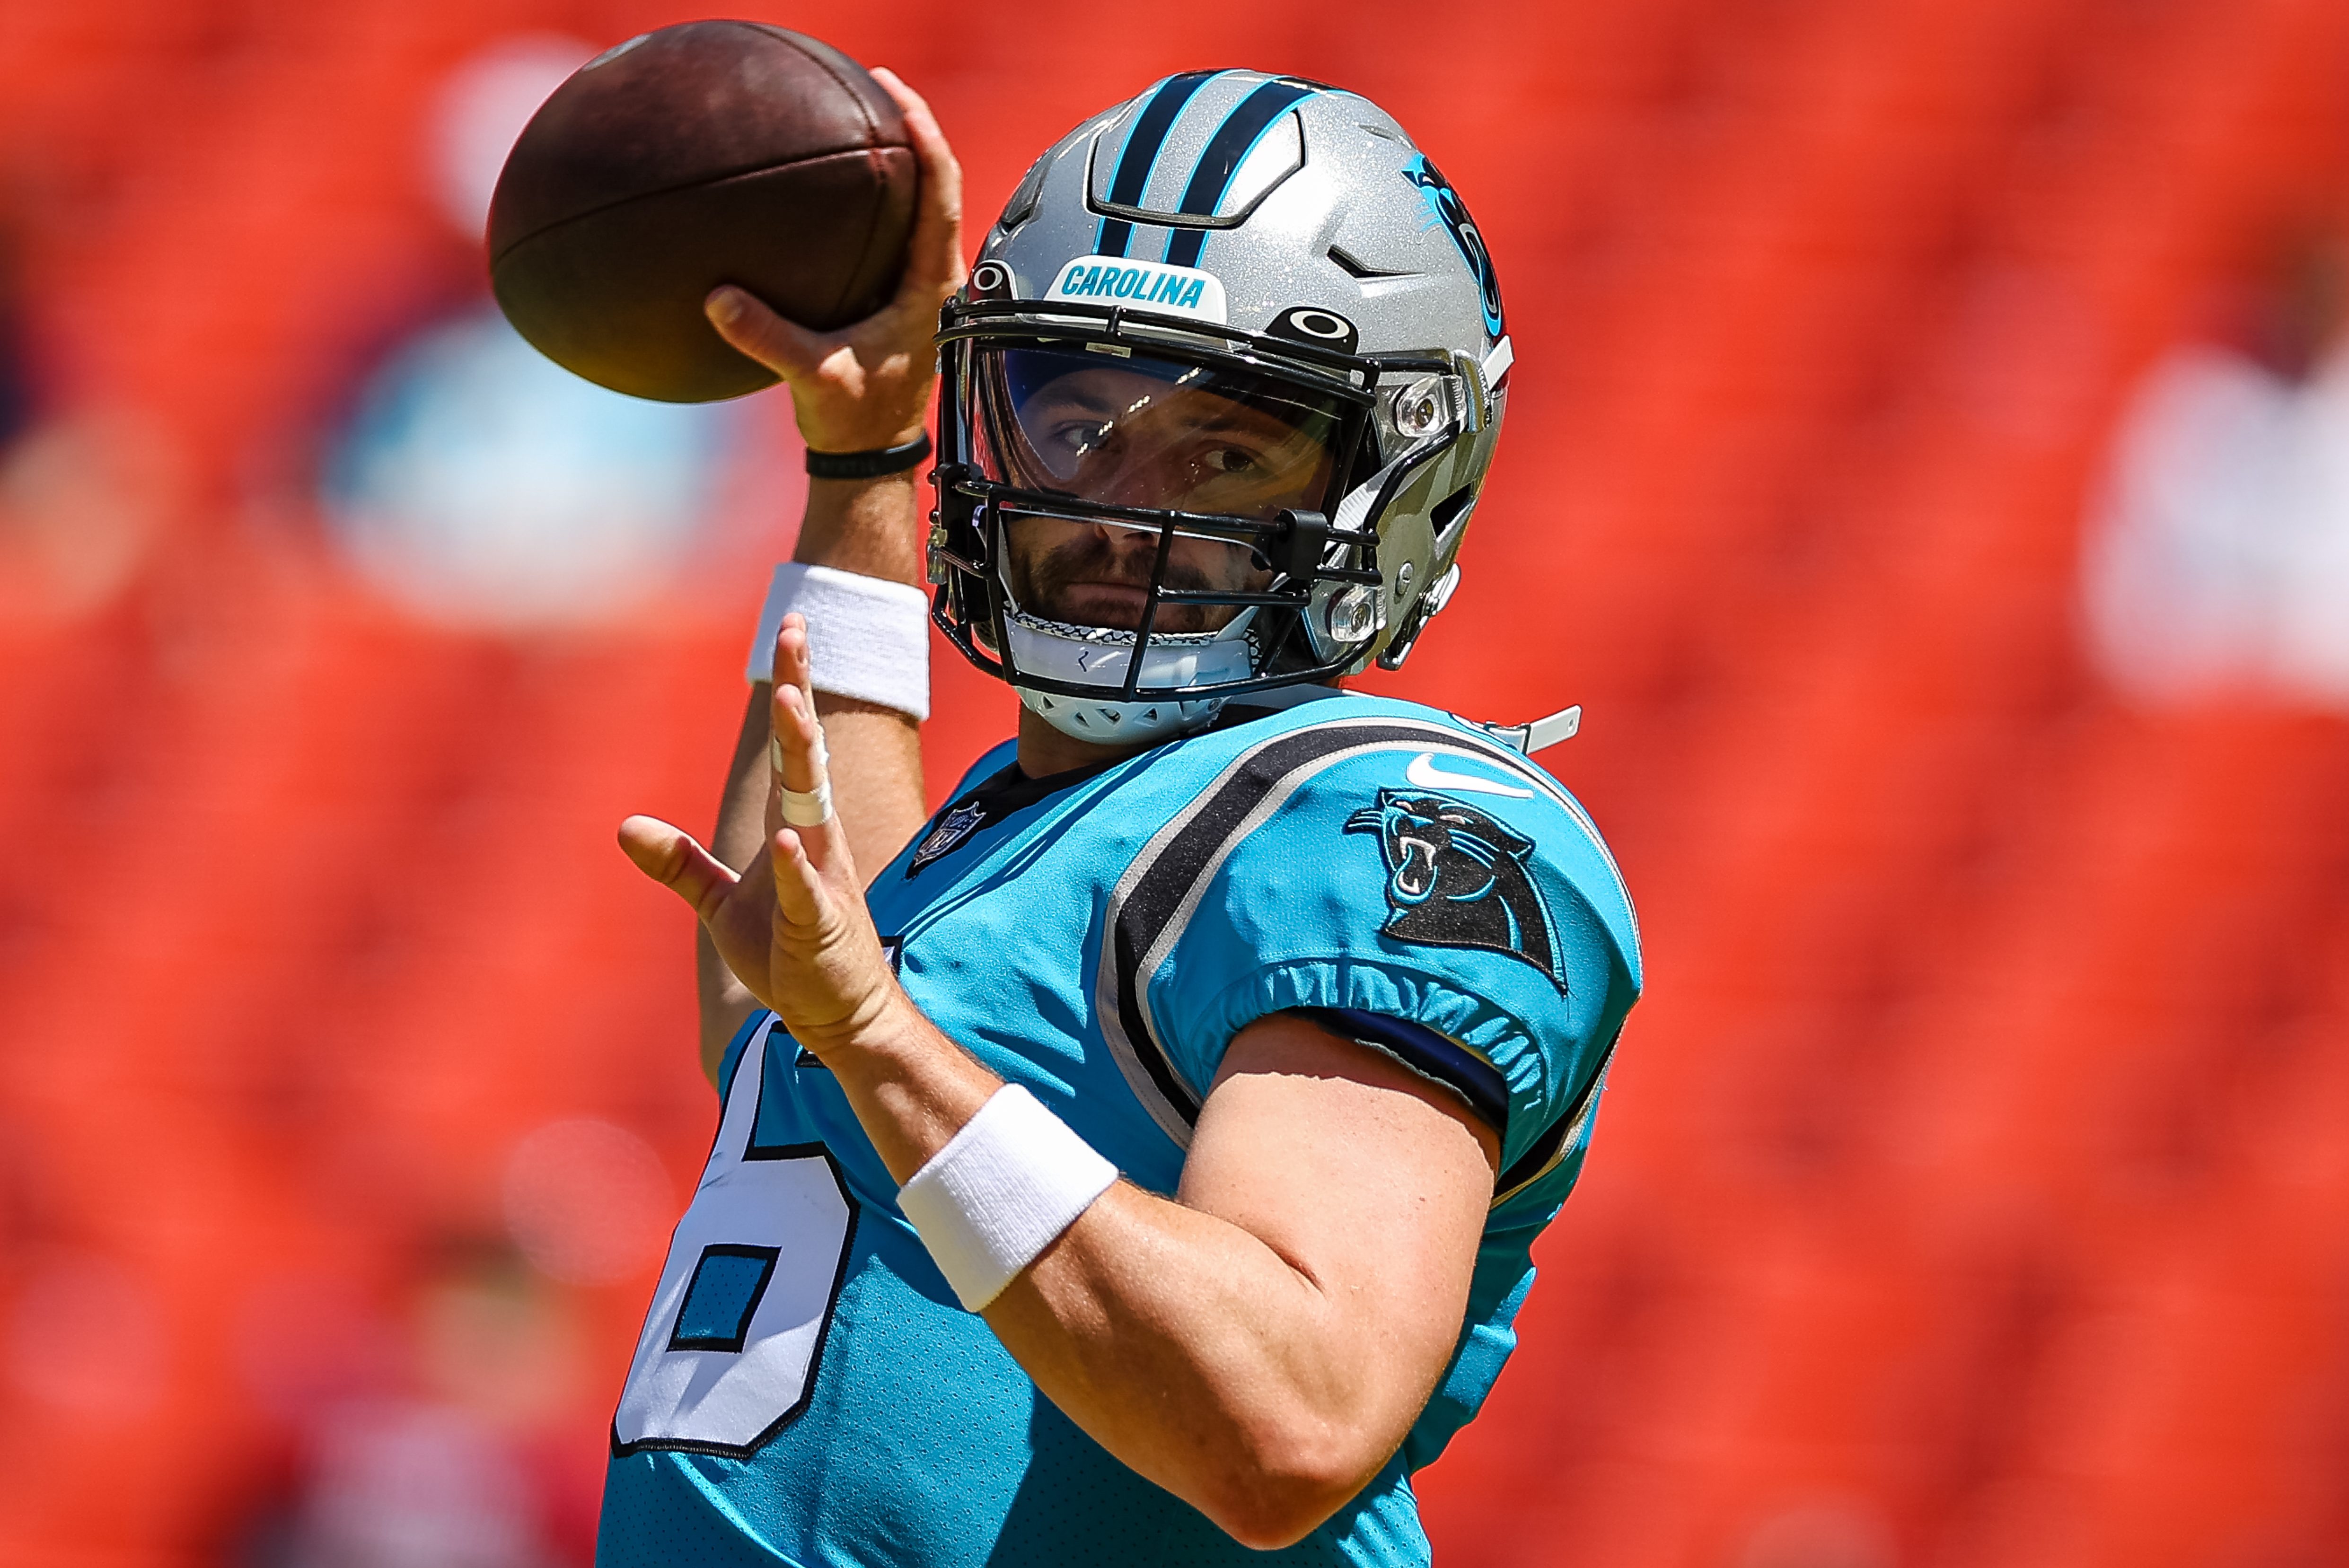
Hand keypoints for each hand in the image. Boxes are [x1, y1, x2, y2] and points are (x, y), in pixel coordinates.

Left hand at [620, 615, 906, 1055]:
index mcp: (795, 826)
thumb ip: (679, 864)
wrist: (838, 1017)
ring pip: (812, 804)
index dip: (789, 686)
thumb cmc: (789, 955)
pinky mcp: (823, 925)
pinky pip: (809, 889)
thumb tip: (625, 827)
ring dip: (802, 755)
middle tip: (796, 632)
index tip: (790, 628)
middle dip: (800, 692)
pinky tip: (790, 839)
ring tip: (789, 707)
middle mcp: (815, 837)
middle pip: (804, 754)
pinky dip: (798, 863)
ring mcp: (823, 877)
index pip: (786, 747)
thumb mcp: (721, 906)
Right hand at [705, 68, 965, 454]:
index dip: (927, 141)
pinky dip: (872, 196)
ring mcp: (916, 285)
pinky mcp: (895, 294)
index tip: (899, 99)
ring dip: (895, 158)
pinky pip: (890, 229)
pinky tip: (834, 180)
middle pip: (934, 185)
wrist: (868, 457)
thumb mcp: (815, 377)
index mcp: (931, 289)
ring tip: (863, 113)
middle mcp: (934, 279)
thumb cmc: (857, 422)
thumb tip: (718, 300)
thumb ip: (769, 337)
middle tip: (876, 84)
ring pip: (917, 205)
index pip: (940, 197)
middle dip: (909, 129)